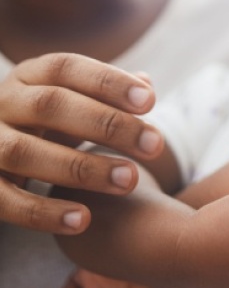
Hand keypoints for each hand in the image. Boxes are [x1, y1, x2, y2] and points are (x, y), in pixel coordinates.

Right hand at [0, 53, 163, 233]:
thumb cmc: (49, 122)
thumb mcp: (75, 101)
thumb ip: (108, 95)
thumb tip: (146, 85)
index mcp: (29, 76)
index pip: (66, 68)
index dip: (108, 82)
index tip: (150, 101)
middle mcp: (2, 103)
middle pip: (51, 105)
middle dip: (108, 125)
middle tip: (155, 145)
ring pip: (25, 152)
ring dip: (82, 168)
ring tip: (130, 181)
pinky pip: (5, 200)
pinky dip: (43, 212)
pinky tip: (83, 220)